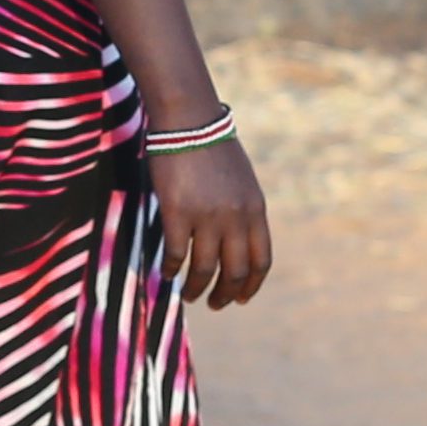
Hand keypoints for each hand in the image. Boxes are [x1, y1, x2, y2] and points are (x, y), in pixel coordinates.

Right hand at [149, 134, 270, 308]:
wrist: (190, 121)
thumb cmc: (213, 148)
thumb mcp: (243, 182)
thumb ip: (244, 212)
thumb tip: (236, 244)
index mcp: (255, 210)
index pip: (261, 261)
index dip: (251, 286)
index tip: (241, 298)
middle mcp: (236, 218)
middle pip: (235, 271)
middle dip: (225, 294)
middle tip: (215, 304)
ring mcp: (207, 217)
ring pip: (204, 270)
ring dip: (197, 289)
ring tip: (189, 296)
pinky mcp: (177, 212)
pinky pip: (175, 254)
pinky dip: (170, 269)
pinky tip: (165, 274)